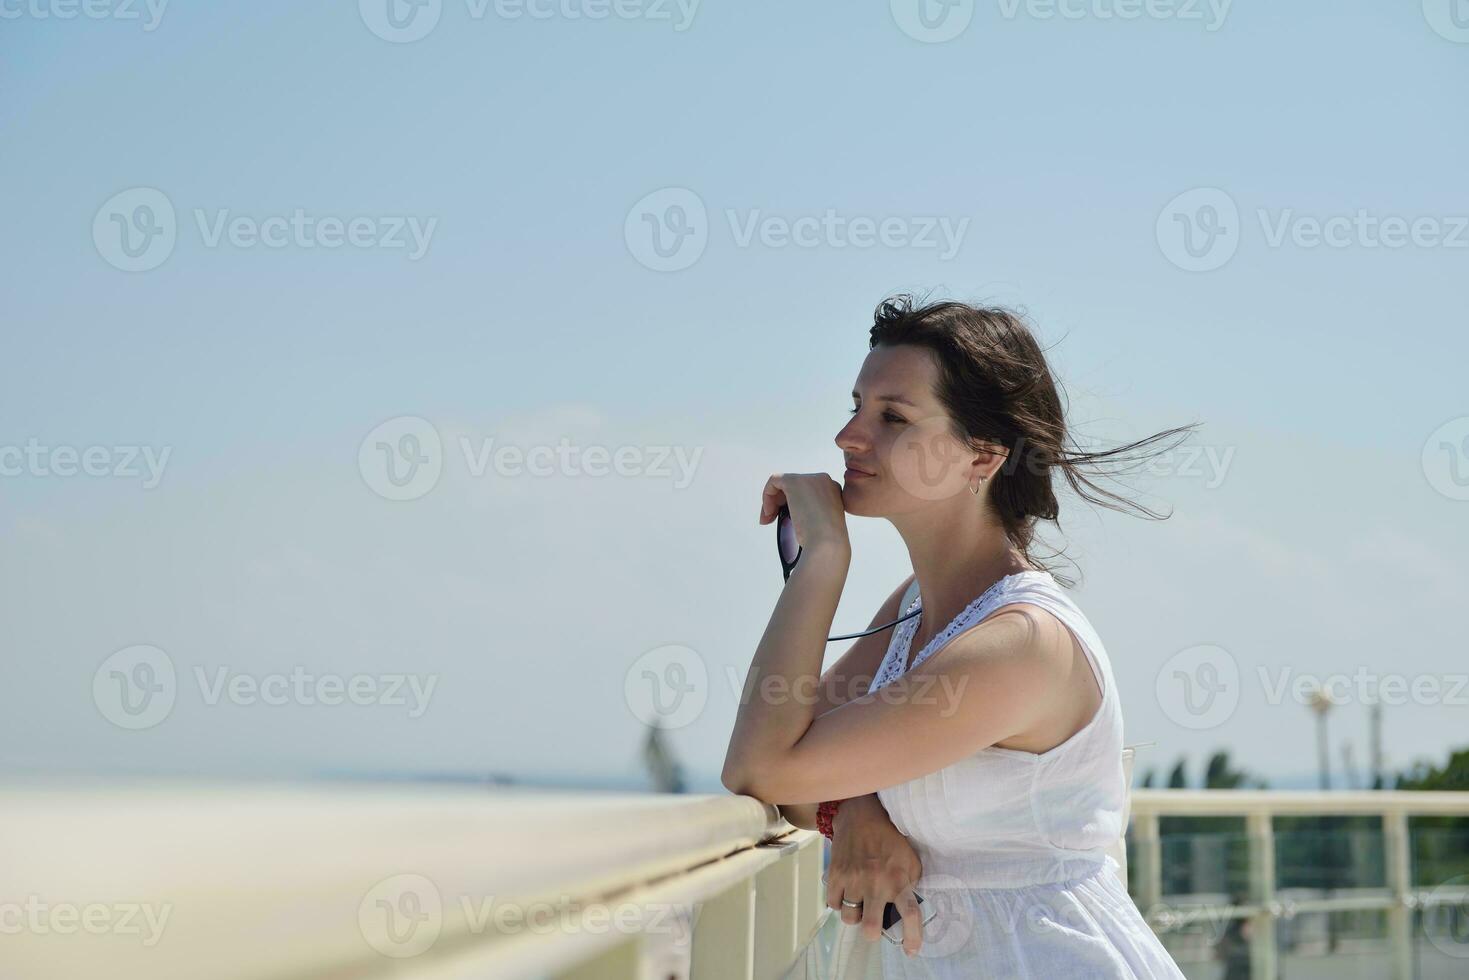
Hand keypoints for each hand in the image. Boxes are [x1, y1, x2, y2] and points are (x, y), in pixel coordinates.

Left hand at [758, 473, 848, 553]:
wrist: (826, 544)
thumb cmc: (824, 541)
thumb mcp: (821, 524)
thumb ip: (811, 513)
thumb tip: (795, 514)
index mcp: (832, 490)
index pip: (807, 492)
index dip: (793, 504)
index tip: (786, 521)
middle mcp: (823, 481)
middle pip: (795, 486)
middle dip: (780, 502)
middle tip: (772, 520)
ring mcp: (810, 479)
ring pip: (783, 484)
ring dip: (772, 501)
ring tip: (769, 519)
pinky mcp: (795, 481)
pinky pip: (774, 480)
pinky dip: (767, 495)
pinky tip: (768, 513)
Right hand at [824, 795, 924, 955]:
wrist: (861, 816)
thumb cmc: (890, 840)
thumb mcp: (910, 860)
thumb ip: (911, 884)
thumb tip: (908, 909)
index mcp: (898, 880)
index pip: (910, 915)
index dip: (912, 937)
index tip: (911, 950)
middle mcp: (875, 882)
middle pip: (870, 927)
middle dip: (872, 933)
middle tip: (874, 924)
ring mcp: (853, 879)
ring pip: (849, 917)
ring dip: (855, 914)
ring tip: (859, 901)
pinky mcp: (835, 875)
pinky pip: (832, 904)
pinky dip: (839, 902)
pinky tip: (846, 892)